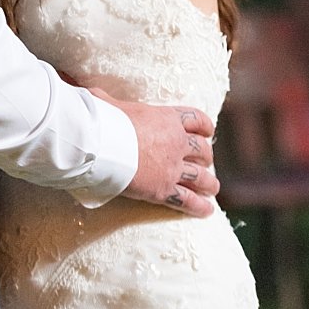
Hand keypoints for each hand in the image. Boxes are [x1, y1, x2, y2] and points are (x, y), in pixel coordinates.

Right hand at [95, 88, 220, 216]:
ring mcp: (172, 168)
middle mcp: (176, 143)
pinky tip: (206, 211)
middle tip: (204, 162)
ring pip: (201, 177)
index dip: (204, 126)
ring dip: (209, 183)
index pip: (196, 119)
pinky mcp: (164, 189)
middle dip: (205, 157)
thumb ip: (109, 101)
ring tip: (211, 188)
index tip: (206, 132)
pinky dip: (199, 206)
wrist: (100, 144)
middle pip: (202, 150)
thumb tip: (97, 97)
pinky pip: (188, 200)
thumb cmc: (101, 119)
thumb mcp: (106, 102)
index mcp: (166, 119)